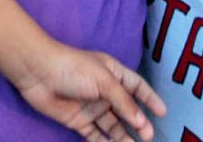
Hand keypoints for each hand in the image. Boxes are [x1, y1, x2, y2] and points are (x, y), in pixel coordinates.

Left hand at [14, 42, 166, 141]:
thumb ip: (124, 102)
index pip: (137, 87)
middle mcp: (104, 92)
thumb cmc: (73, 68)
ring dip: (123, 136)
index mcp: (113, 74)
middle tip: (148, 136)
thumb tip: (141, 121)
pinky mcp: (78, 120)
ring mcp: (91, 107)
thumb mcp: (104, 81)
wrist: (39, 73)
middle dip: (138, 123)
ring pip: (112, 125)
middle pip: (126, 110)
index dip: (150, 98)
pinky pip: (95, 135)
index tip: (162, 112)